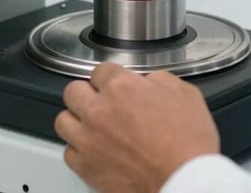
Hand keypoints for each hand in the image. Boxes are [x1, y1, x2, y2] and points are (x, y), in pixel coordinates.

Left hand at [55, 63, 219, 192]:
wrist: (182, 181)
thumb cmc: (187, 142)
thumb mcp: (185, 93)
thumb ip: (160, 79)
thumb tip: (149, 82)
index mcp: (121, 87)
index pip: (100, 69)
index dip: (110, 75)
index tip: (115, 81)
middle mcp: (99, 111)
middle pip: (73, 90)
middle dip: (87, 91)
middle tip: (100, 99)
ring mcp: (89, 141)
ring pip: (63, 120)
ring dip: (77, 118)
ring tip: (92, 122)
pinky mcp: (86, 168)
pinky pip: (68, 152)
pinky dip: (78, 148)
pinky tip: (94, 147)